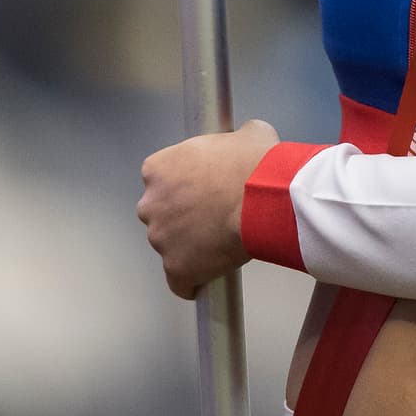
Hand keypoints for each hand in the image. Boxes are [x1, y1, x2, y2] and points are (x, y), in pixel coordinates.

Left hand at [137, 118, 278, 299]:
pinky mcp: (176, 269)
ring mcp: (161, 239)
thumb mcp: (248, 133)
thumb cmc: (255, 164)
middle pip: (160, 213)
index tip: (203, 189)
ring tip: (220, 245)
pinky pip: (180, 282)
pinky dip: (192, 282)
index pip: (161, 178)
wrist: (265, 199)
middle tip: (213, 216)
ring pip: (170, 247)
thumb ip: (233, 138)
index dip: (184, 184)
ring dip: (188, 247)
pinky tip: (208, 278)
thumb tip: (244, 140)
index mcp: (158, 168)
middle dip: (181, 216)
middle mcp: (150, 204)